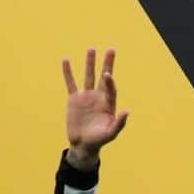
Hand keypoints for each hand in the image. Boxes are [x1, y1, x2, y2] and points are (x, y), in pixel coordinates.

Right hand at [62, 48, 128, 165]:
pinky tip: (66, 60)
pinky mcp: (74, 99)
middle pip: (103, 77)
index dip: (110, 81)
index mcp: (109, 104)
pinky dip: (68, 72)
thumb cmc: (99, 140)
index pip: (110, 88)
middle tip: (111, 49)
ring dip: (90, 63)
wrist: (83, 144)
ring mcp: (86, 96)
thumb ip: (119, 123)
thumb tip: (127, 111)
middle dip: (107, 63)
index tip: (107, 74)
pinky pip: (70, 83)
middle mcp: (98, 97)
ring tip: (91, 49)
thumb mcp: (110, 133)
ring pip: (88, 76)